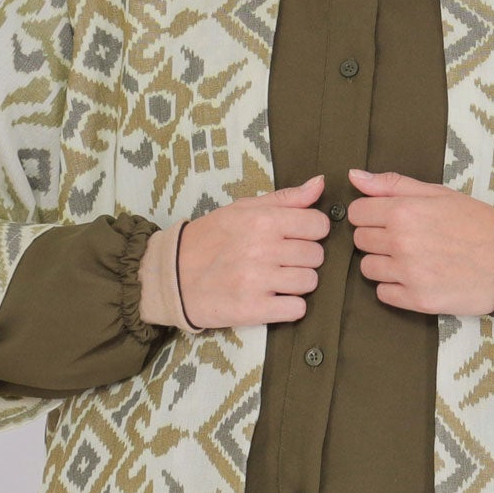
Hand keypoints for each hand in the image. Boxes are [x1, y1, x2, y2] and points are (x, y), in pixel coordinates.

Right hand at [171, 173, 330, 328]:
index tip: (295, 237)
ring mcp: (258, 281)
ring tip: (275, 279)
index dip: (311, 232)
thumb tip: (321, 182)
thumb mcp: (243, 209)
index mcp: (263, 220)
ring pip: (310, 282)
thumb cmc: (210, 238)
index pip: (318, 225)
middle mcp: (262, 249)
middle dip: (303, 258)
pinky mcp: (253, 309)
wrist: (172, 275)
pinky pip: (297, 309)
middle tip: (279, 260)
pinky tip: (273, 299)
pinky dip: (289, 307)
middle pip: (316, 255)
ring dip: (297, 283)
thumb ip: (285, 198)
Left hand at [346, 168, 493, 315]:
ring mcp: (408, 274)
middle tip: (404, 238)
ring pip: (367, 269)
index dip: (370, 214)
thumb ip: (392, 185)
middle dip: (377, 238)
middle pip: (359, 240)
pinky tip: (415, 277)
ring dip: (383, 264)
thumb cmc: (474, 222)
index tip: (387, 218)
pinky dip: (394, 287)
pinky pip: (382, 293)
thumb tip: (353, 176)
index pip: (356, 213)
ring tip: (411, 259)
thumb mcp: (437, 193)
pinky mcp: (417, 300)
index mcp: (404, 212)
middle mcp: (401, 243)